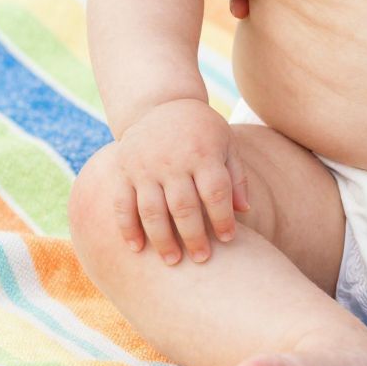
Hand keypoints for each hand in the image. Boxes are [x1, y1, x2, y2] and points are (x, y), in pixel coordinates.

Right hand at [112, 99, 249, 263]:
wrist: (161, 105)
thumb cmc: (202, 131)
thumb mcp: (226, 144)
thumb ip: (236, 177)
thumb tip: (244, 211)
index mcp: (202, 153)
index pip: (215, 192)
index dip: (223, 219)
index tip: (228, 239)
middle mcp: (172, 160)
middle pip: (183, 207)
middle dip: (194, 237)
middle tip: (202, 259)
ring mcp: (144, 166)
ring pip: (151, 211)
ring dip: (162, 240)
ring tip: (173, 261)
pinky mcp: (123, 171)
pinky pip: (122, 204)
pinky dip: (127, 228)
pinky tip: (137, 249)